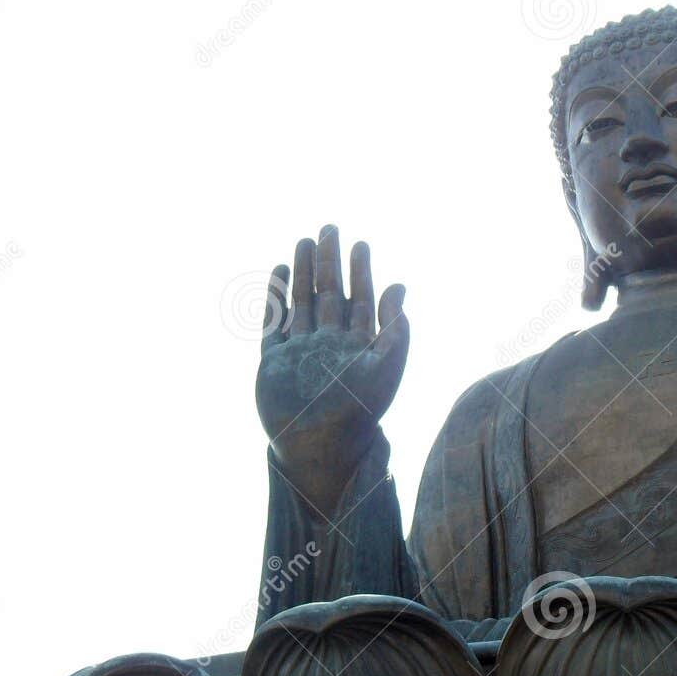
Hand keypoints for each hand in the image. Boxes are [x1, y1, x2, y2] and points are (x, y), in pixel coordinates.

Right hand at [256, 224, 408, 516]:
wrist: (320, 447)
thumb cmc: (359, 412)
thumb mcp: (386, 367)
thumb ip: (395, 328)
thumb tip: (401, 287)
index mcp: (358, 346)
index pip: (360, 299)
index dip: (361, 271)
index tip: (361, 243)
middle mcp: (329, 344)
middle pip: (329, 294)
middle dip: (330, 262)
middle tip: (331, 228)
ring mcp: (301, 351)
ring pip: (302, 302)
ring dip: (304, 273)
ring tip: (304, 242)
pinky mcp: (274, 360)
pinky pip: (275, 322)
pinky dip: (277, 297)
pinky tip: (281, 272)